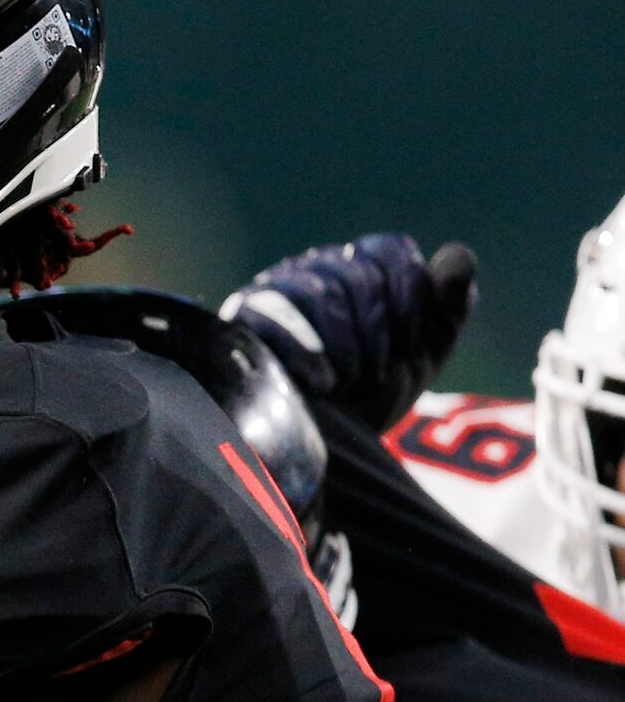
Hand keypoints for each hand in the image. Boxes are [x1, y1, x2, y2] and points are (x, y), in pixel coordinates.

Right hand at [219, 234, 474, 429]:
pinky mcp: (242, 320)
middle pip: (356, 273)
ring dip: (347, 343)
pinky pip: (274, 312)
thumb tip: (459, 256)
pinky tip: (323, 381)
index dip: (409, 295)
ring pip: (320, 290)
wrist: (323, 451)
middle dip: (378, 330)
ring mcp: (275, 291)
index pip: (389, 251)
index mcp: (361, 267)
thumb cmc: (372, 397)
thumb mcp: (424, 353)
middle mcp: (315, 269)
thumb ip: (449, 303)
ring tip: (351, 378)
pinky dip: (307, 349)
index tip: (408, 343)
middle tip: (376, 371)